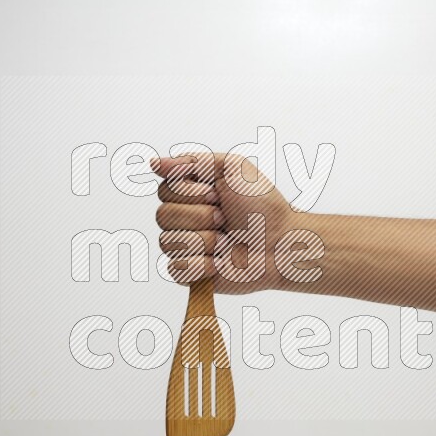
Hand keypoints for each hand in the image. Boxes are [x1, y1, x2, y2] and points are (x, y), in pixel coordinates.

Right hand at [154, 152, 294, 293]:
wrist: (282, 242)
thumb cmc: (263, 206)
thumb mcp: (233, 167)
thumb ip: (192, 161)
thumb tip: (153, 164)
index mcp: (189, 194)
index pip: (164, 190)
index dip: (190, 193)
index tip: (217, 194)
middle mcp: (184, 220)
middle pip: (162, 216)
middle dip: (200, 216)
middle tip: (225, 218)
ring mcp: (186, 248)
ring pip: (168, 242)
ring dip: (204, 240)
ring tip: (226, 240)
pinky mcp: (191, 274)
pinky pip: (175, 269)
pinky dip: (200, 265)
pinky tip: (219, 262)